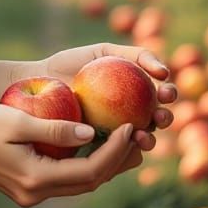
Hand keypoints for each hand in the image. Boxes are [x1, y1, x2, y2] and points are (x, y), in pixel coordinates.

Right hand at [0, 102, 143, 207]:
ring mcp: (32, 194)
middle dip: (117, 160)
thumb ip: (54, 128)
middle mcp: (37, 194)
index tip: (128, 127)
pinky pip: (66, 178)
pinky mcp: (27, 187)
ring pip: (80, 183)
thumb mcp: (16, 120)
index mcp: (36, 179)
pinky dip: (84, 163)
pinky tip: (94, 145)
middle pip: (90, 182)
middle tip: (138, 135)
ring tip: (125, 140)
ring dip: (104, 164)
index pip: (90, 171)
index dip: (114, 151)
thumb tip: (91, 132)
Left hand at [40, 42, 176, 150]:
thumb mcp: (103, 53)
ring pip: (141, 141)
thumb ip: (136, 55)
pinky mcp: (99, 151)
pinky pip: (117, 154)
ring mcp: (115, 135)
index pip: (161, 95)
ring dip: (149, 140)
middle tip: (159, 116)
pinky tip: (124, 145)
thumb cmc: (70, 64)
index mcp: (136, 93)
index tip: (166, 92)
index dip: (170, 94)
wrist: (37, 84)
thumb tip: (165, 72)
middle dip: (165, 119)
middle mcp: (130, 115)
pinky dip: (124, 151)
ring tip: (142, 135)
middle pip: (157, 120)